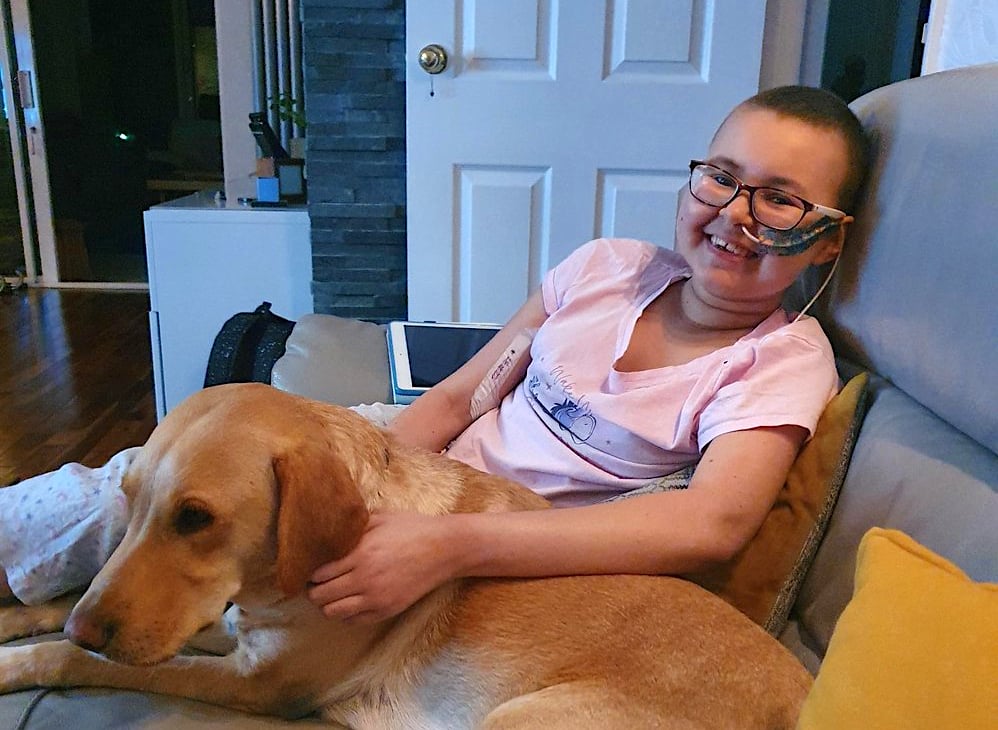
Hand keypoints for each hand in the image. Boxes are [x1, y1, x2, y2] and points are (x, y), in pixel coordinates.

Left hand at [307, 511, 458, 623]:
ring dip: (327, 603)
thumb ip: (352, 526)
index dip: (310, 572)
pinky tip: (351, 599)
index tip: (311, 567)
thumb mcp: (379, 518)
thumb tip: (328, 530)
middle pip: (320, 596)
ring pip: (332, 612)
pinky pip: (353, 621)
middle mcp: (365, 579)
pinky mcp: (387, 610)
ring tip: (333, 592)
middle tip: (318, 582)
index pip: (317, 574)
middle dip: (314, 589)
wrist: (445, 548)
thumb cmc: (412, 528)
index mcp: (360, 554)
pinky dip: (345, 613)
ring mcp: (376, 598)